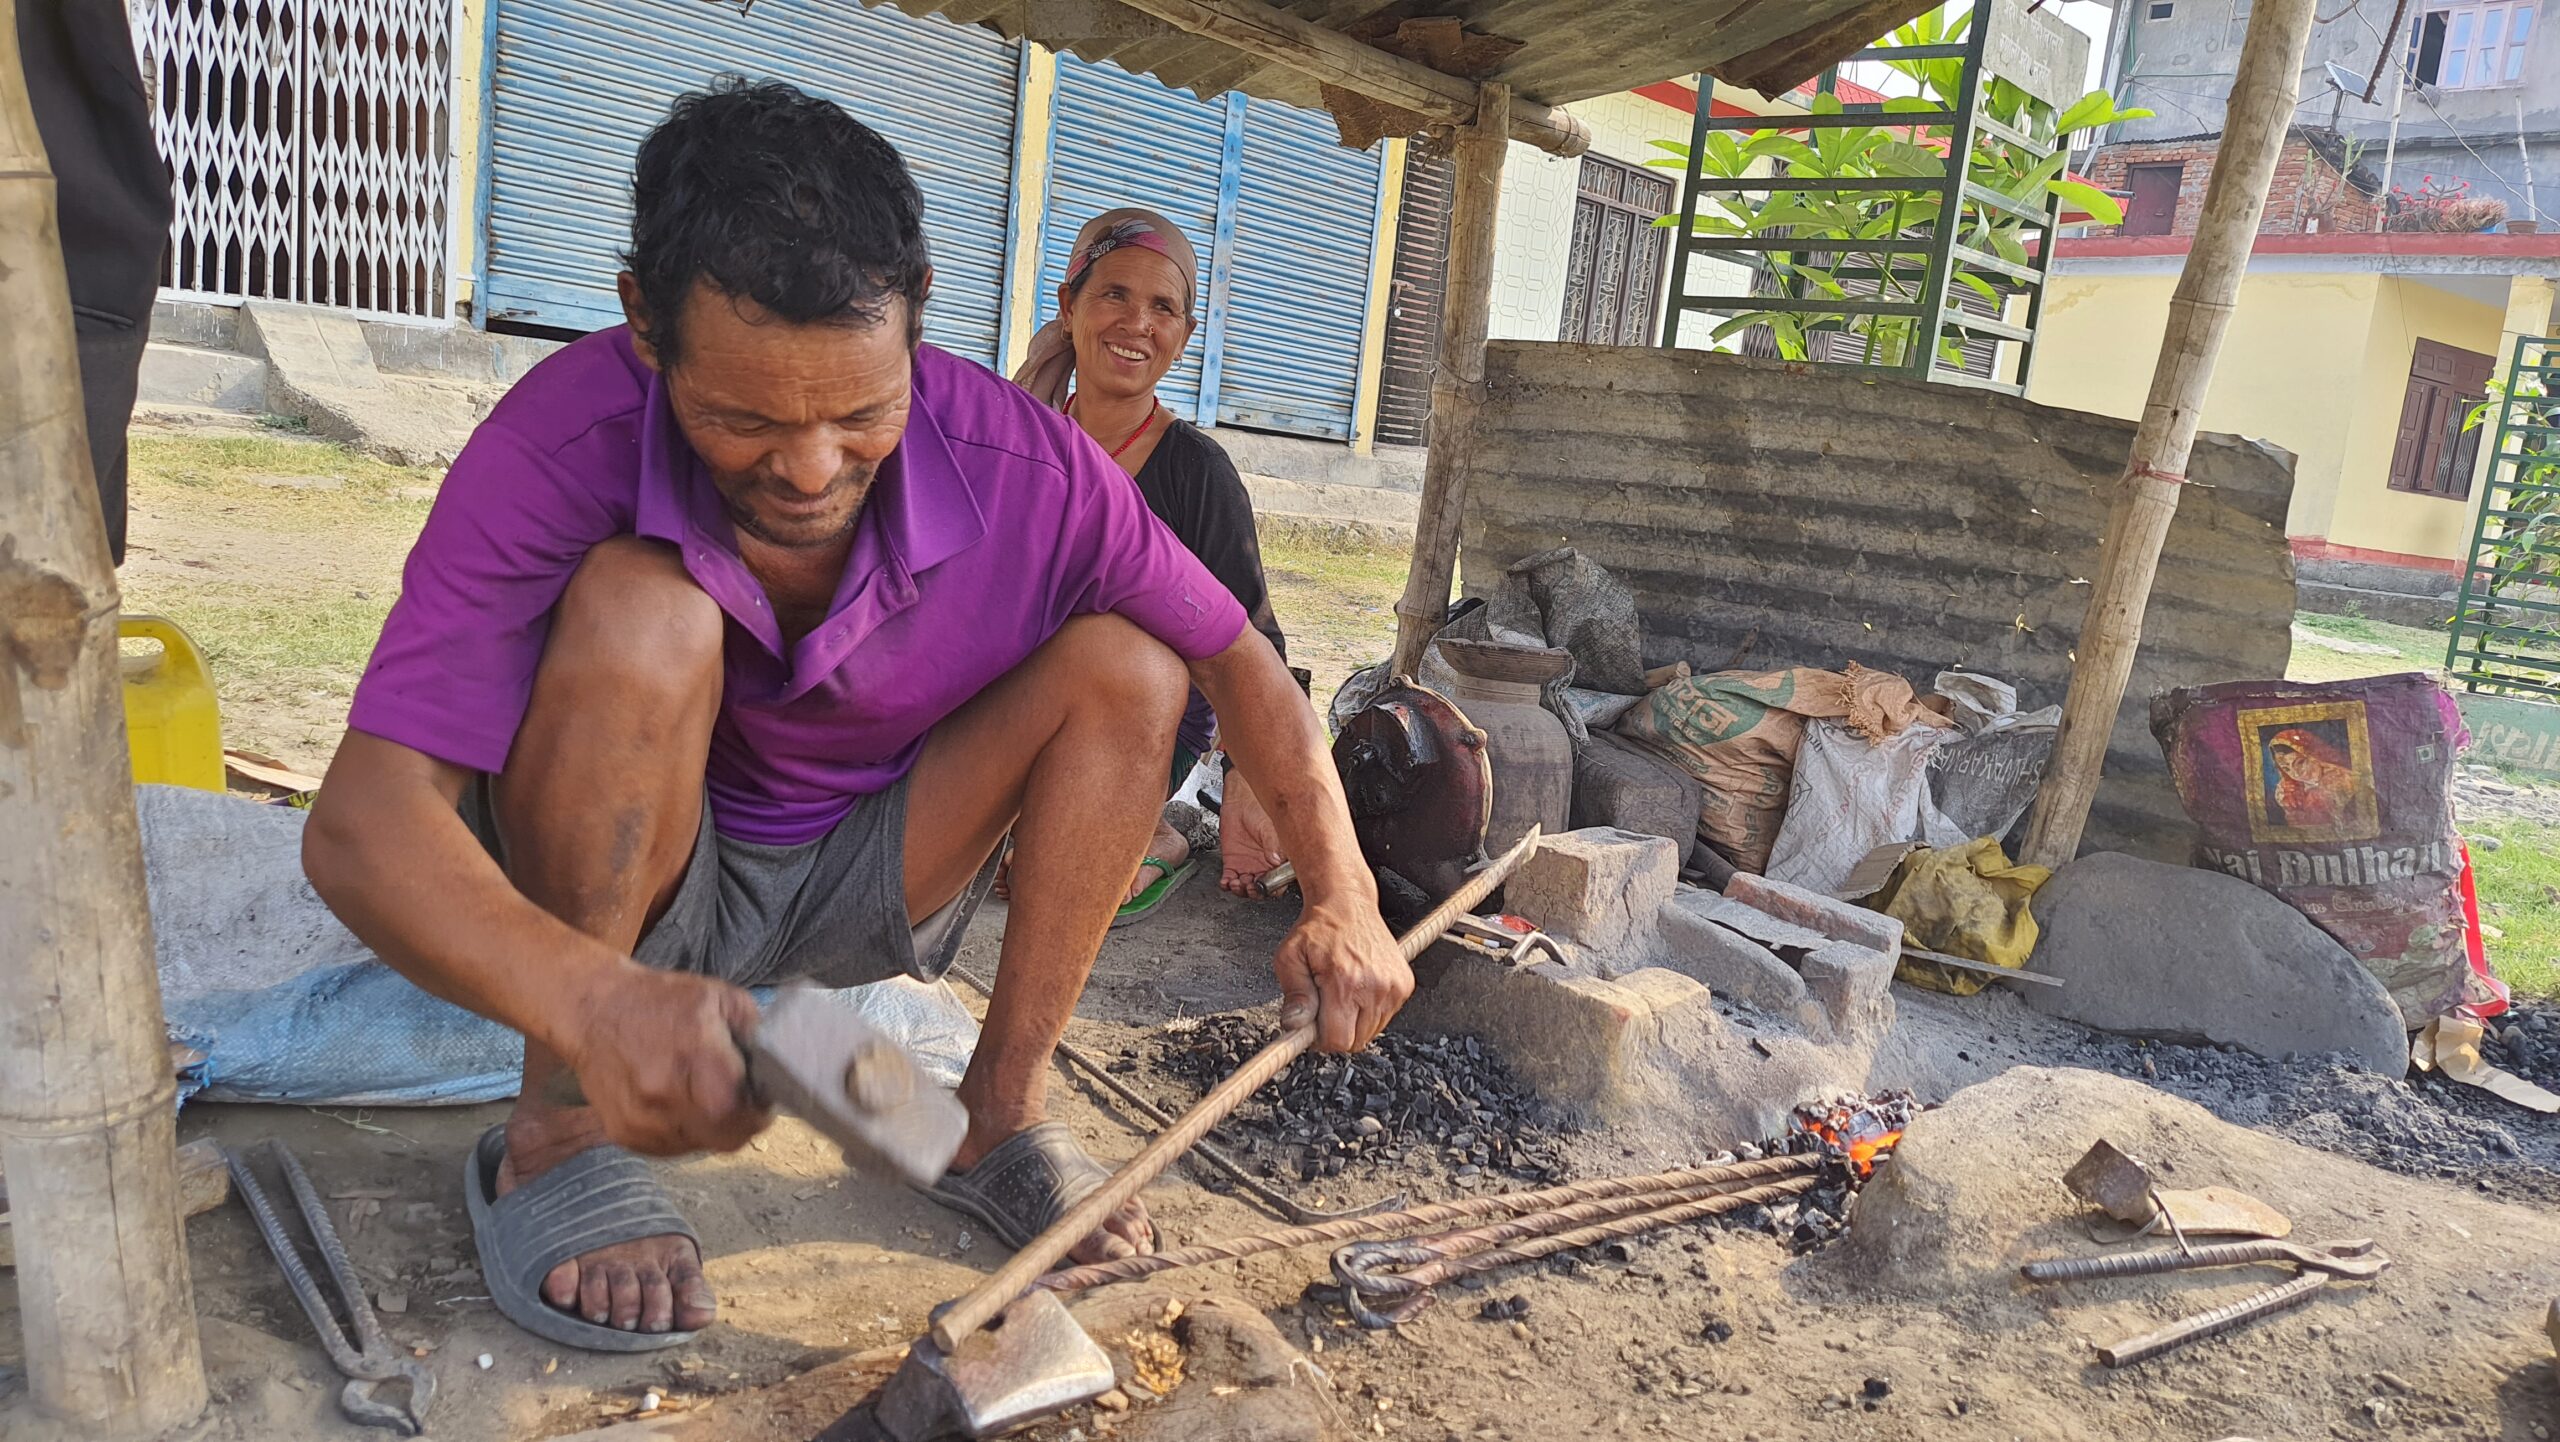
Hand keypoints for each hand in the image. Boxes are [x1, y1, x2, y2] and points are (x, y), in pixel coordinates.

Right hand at [560, 966, 770, 1155]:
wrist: (592, 1010)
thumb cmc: (659, 1001)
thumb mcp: (720, 997)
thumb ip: (755, 1032)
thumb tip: (779, 1063)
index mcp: (693, 1058)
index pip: (739, 1113)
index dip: (759, 1112)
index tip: (762, 1101)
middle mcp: (663, 1096)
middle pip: (724, 1138)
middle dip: (741, 1124)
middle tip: (741, 1103)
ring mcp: (640, 1121)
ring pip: (698, 1147)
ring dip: (711, 1129)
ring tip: (702, 1096)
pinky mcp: (624, 1135)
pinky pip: (671, 1148)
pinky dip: (683, 1132)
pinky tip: (679, 1103)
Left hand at [1217, 771, 1287, 896]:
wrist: (1239, 801)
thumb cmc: (1259, 810)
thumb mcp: (1269, 827)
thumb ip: (1273, 844)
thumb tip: (1276, 860)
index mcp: (1278, 860)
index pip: (1278, 882)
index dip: (1273, 888)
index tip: (1266, 886)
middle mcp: (1264, 866)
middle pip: (1261, 889)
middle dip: (1255, 892)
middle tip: (1250, 886)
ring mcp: (1248, 866)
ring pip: (1245, 888)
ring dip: (1241, 890)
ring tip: (1236, 883)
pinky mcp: (1232, 863)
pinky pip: (1229, 880)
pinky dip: (1227, 885)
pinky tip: (1226, 882)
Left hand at [1272, 899, 1411, 1052]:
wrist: (1348, 903)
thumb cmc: (1318, 929)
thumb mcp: (1290, 958)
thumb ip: (1294, 995)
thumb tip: (1295, 1025)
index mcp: (1345, 981)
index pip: (1338, 1040)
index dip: (1320, 1039)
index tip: (1312, 1026)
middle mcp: (1375, 986)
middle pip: (1355, 1041)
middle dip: (1336, 1030)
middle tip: (1324, 1005)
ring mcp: (1393, 987)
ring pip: (1370, 1032)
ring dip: (1353, 1022)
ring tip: (1341, 993)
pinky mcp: (1404, 985)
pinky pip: (1384, 1018)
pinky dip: (1368, 1011)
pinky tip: (1357, 989)